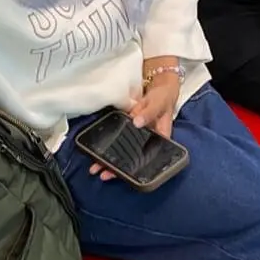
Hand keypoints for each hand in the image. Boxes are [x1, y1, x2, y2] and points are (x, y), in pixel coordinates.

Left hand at [88, 65, 180, 181]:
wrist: (159, 84)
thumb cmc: (163, 97)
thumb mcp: (158, 103)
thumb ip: (148, 112)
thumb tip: (137, 122)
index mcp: (157, 139)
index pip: (145, 158)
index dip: (133, 168)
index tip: (121, 174)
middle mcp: (145, 140)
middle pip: (131, 157)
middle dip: (116, 167)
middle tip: (103, 173)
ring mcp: (135, 134)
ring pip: (122, 150)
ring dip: (109, 159)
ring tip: (96, 167)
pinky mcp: (126, 126)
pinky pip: (117, 137)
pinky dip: (107, 144)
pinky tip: (96, 151)